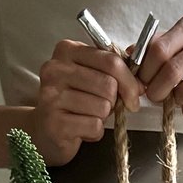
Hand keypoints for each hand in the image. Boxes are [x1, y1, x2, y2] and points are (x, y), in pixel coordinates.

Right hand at [33, 41, 143, 164]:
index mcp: (67, 50)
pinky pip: (94, 126)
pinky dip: (94, 132)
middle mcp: (56, 69)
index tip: (134, 94)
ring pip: (103, 107)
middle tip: (103, 107)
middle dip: (114, 101)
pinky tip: (81, 129)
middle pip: (108, 85)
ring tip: (87, 117)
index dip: (129, 80)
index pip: (110, 60)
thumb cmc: (73, 102)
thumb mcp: (91, 77)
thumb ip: (114, 74)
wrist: (42, 130)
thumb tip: (140, 85)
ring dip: (102, 117)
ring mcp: (52, 96)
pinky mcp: (55, 123)